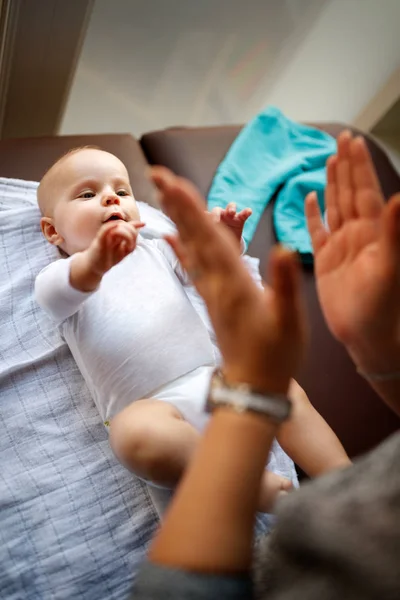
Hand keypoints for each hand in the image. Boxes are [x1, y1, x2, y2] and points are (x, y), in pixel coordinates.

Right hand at [88, 220, 143, 274]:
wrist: (92, 266)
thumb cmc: (107, 259)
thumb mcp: (121, 252)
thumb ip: (129, 244)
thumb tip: (137, 236)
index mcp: (116, 234)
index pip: (126, 225)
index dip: (135, 223)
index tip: (144, 224)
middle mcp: (110, 233)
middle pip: (123, 224)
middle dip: (132, 232)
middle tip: (131, 245)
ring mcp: (104, 236)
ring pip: (116, 225)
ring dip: (126, 234)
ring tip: (128, 247)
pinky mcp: (98, 240)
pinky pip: (105, 230)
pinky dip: (112, 227)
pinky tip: (120, 235)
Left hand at [151, 166, 306, 393]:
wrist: (253, 387)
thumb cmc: (276, 355)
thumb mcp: (290, 320)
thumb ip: (286, 285)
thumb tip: (283, 248)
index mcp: (234, 283)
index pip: (209, 237)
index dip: (191, 208)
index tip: (172, 182)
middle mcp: (217, 283)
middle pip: (194, 236)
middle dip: (177, 203)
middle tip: (156, 174)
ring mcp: (212, 291)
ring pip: (192, 247)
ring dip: (179, 219)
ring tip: (165, 194)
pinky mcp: (213, 299)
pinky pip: (194, 267)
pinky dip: (182, 249)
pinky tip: (170, 237)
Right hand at [306, 130, 399, 371]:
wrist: (366, 337)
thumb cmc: (382, 306)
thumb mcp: (390, 268)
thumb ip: (393, 232)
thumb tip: (398, 197)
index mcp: (373, 232)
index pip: (364, 191)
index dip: (358, 167)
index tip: (352, 142)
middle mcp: (357, 234)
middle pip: (349, 193)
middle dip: (346, 167)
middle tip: (341, 140)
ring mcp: (341, 246)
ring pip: (335, 207)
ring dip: (331, 185)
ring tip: (328, 162)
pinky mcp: (326, 261)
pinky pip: (317, 232)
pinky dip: (313, 215)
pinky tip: (310, 199)